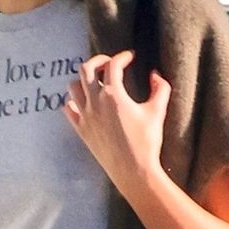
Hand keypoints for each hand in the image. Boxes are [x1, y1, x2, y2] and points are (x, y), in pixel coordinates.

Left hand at [63, 50, 171, 191]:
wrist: (133, 171)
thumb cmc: (147, 142)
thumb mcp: (158, 112)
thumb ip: (160, 89)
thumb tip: (155, 74)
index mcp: (113, 95)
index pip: (113, 65)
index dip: (122, 57)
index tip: (130, 56)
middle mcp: (95, 102)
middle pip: (86, 69)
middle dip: (97, 61)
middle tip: (109, 63)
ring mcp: (85, 116)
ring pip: (73, 87)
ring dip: (83, 79)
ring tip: (95, 81)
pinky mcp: (81, 130)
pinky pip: (68, 109)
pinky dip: (73, 101)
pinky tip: (84, 102)